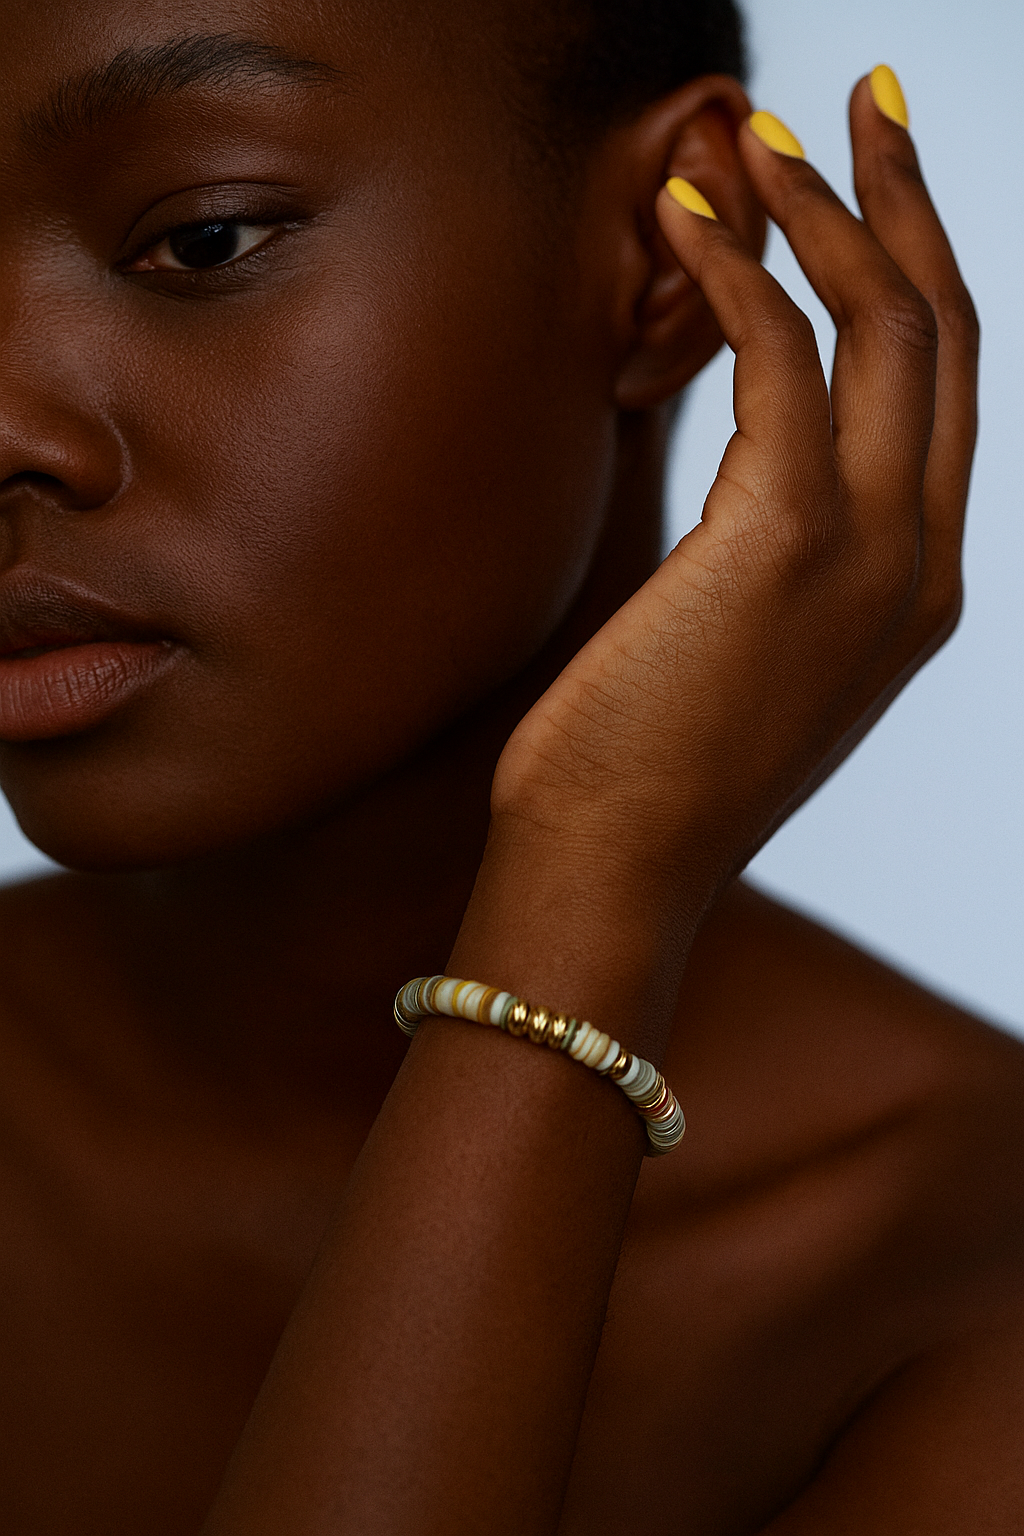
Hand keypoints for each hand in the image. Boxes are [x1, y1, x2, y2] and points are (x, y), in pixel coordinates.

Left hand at [492, 76, 977, 919]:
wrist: (616, 870)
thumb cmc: (647, 770)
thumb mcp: (746, 658)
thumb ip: (782, 565)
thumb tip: (753, 487)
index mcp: (917, 589)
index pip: (950, 398)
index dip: (921, 277)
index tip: (872, 193)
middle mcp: (923, 561)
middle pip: (949, 336)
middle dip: (907, 202)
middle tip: (858, 105)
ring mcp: (874, 551)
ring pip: (886, 327)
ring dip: (818, 209)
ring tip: (752, 130)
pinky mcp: (787, 537)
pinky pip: (782, 357)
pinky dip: (736, 269)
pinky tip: (684, 214)